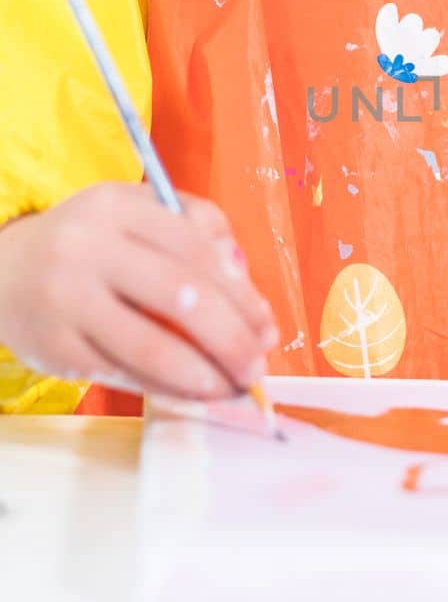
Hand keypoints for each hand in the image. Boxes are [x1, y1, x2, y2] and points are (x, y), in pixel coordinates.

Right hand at [0, 182, 278, 399]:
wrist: (4, 268)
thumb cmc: (91, 243)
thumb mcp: (138, 212)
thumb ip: (198, 228)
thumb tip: (246, 280)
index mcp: (117, 207)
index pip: (197, 250)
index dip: (242, 294)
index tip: (267, 326)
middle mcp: (87, 249)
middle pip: (181, 297)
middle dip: (232, 339)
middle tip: (258, 366)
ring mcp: (67, 300)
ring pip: (152, 347)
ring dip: (204, 377)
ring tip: (233, 390)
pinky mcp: (55, 348)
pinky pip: (124, 375)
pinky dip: (167, 389)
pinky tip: (194, 394)